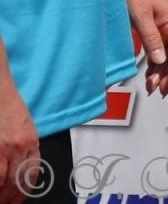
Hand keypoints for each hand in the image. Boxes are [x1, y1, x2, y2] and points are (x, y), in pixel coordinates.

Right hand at [0, 79, 39, 203]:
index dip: (23, 192)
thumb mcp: (24, 128)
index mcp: (31, 141)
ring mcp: (3, 148)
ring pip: (3, 181)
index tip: (18, 200)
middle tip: (6, 203)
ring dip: (1, 193)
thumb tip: (20, 170)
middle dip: (9, 197)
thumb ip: (24, 148)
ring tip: (0, 199)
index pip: (30, 174)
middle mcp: (19, 146)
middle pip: (16, 181)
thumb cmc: (7, 107)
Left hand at [119, 0, 167, 95]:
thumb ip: (151, 39)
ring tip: (151, 87)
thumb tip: (161, 62)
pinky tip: (149, 75)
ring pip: (166, 56)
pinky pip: (156, 51)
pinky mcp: (149, 30)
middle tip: (158, 92)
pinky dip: (153, 65)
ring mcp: (160, 29)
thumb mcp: (141, 16)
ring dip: (161, 72)